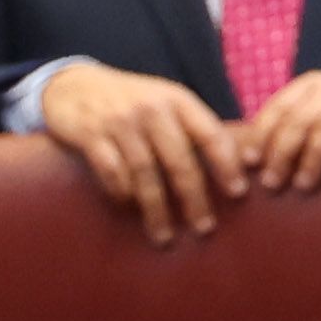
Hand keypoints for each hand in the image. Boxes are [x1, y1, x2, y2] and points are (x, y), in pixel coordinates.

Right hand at [34, 61, 242, 243]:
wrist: (73, 84)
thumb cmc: (133, 102)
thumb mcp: (167, 103)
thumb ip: (197, 128)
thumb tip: (246, 163)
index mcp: (178, 101)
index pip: (210, 134)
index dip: (226, 165)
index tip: (239, 193)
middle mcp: (151, 109)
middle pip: (179, 161)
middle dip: (194, 199)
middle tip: (204, 228)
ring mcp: (119, 121)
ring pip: (145, 172)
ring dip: (157, 209)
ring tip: (165, 236)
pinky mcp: (90, 133)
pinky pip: (111, 171)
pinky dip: (122, 192)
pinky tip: (129, 207)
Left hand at [235, 69, 320, 191]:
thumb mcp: (313, 121)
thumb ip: (287, 132)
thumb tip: (246, 161)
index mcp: (309, 85)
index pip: (279, 109)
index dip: (262, 136)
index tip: (251, 163)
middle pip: (301, 119)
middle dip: (284, 153)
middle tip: (273, 183)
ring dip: (314, 157)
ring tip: (304, 184)